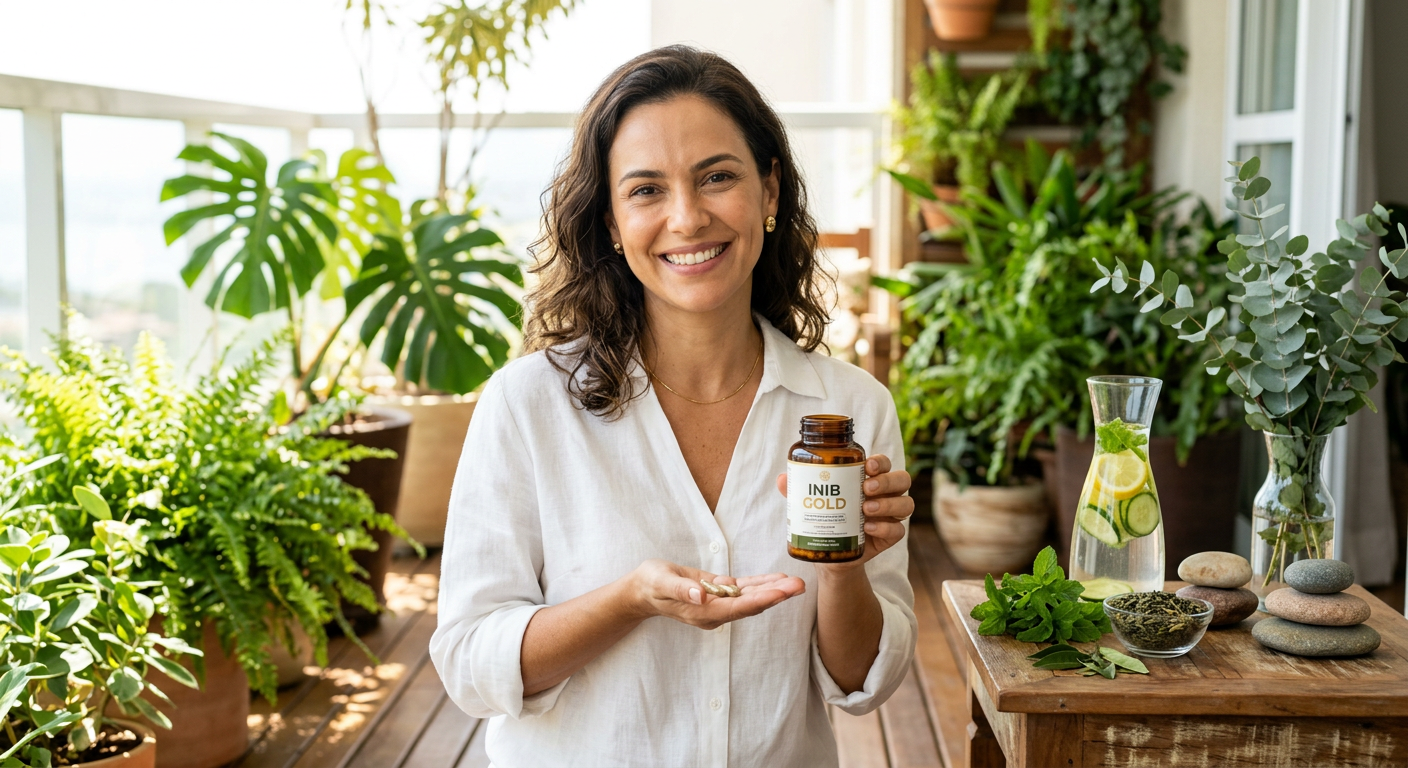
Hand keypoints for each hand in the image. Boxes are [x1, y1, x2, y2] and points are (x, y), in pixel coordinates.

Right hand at [627, 559, 804, 629]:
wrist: (643, 590)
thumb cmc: (650, 584)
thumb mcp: (660, 582)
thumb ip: (681, 589)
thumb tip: (701, 595)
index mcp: (702, 612)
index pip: (737, 608)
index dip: (760, 600)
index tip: (780, 593)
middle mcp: (715, 612)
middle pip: (750, 605)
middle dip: (775, 596)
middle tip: (799, 586)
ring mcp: (718, 604)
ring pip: (751, 598)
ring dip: (773, 590)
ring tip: (796, 583)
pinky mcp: (719, 594)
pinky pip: (743, 590)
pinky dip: (760, 584)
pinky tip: (778, 579)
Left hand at [775, 454, 912, 569]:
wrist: (829, 555)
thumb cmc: (824, 519)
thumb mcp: (810, 503)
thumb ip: (798, 491)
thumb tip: (783, 478)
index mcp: (869, 479)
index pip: (884, 464)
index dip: (880, 462)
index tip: (867, 465)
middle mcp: (884, 494)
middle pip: (902, 480)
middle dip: (886, 481)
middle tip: (865, 488)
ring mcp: (890, 515)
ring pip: (906, 504)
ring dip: (887, 504)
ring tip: (864, 510)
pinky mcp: (889, 536)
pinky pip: (898, 530)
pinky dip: (885, 527)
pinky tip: (868, 528)